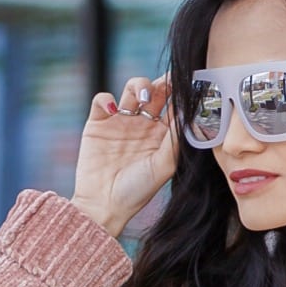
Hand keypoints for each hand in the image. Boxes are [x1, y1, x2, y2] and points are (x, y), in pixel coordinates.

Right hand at [70, 72, 178, 237]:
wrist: (104, 204)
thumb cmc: (137, 191)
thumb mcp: (162, 167)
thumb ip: (174, 140)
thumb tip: (185, 112)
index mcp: (161, 135)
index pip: (173, 106)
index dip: (180, 93)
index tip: (188, 84)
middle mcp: (142, 125)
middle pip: (154, 92)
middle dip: (161, 83)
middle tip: (167, 81)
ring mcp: (120, 122)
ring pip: (131, 89)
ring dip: (138, 84)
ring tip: (142, 95)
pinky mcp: (98, 123)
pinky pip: (103, 100)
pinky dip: (107, 99)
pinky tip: (114, 110)